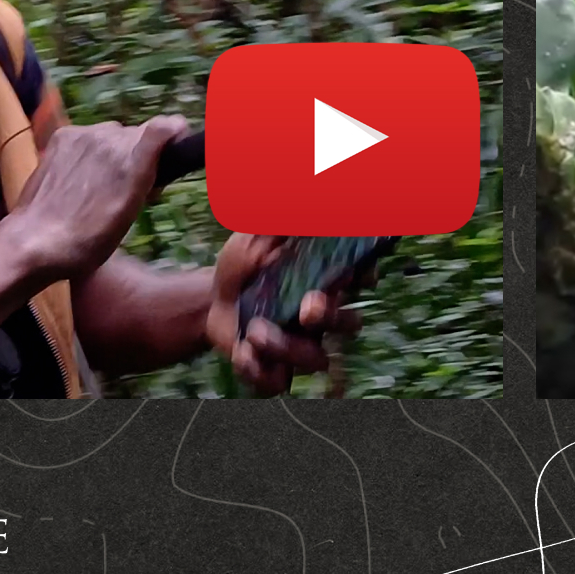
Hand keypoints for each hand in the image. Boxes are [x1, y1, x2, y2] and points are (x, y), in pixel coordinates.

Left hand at [9, 115, 192, 281]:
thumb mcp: (130, 213)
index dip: (176, 136)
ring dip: (115, 152)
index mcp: (133, 159)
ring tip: (101, 185)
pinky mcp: (62, 136)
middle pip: (139, 135)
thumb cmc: (89, 240)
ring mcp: (84, 134)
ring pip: (114, 134)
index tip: (174, 154)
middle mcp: (110, 138)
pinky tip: (80, 177)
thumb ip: (149, 176)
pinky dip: (91, 150)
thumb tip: (164, 151)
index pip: (168, 126)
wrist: (34, 240)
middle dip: (141, 154)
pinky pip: (89, 136)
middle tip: (131, 187)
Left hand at [205, 235, 365, 395]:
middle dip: (331, 318)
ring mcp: (302, 346)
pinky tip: (242, 354)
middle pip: (349, 324)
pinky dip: (261, 372)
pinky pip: (279, 383)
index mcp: (325, 280)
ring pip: (316, 359)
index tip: (353, 273)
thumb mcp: (255, 235)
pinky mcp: (277, 369)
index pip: (362, 277)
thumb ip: (278, 221)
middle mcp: (322, 316)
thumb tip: (302, 190)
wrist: (209, 300)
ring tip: (255, 331)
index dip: (364, 276)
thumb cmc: (243, 263)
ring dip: (288, 348)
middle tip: (307, 310)